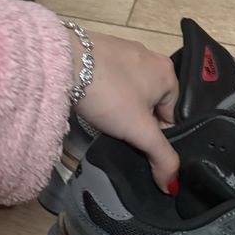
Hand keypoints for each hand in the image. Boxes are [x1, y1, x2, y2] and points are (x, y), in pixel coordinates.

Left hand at [69, 30, 178, 192]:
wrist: (62, 62)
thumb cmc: (110, 95)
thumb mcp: (141, 131)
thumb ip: (162, 158)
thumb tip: (172, 186)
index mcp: (169, 74)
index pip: (171, 118)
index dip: (156, 137)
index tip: (136, 141)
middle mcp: (152, 57)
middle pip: (152, 105)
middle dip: (138, 122)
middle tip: (120, 131)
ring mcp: (126, 50)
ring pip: (132, 93)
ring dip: (123, 109)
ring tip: (106, 117)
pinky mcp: (103, 48)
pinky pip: (115, 80)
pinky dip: (108, 94)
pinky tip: (96, 101)